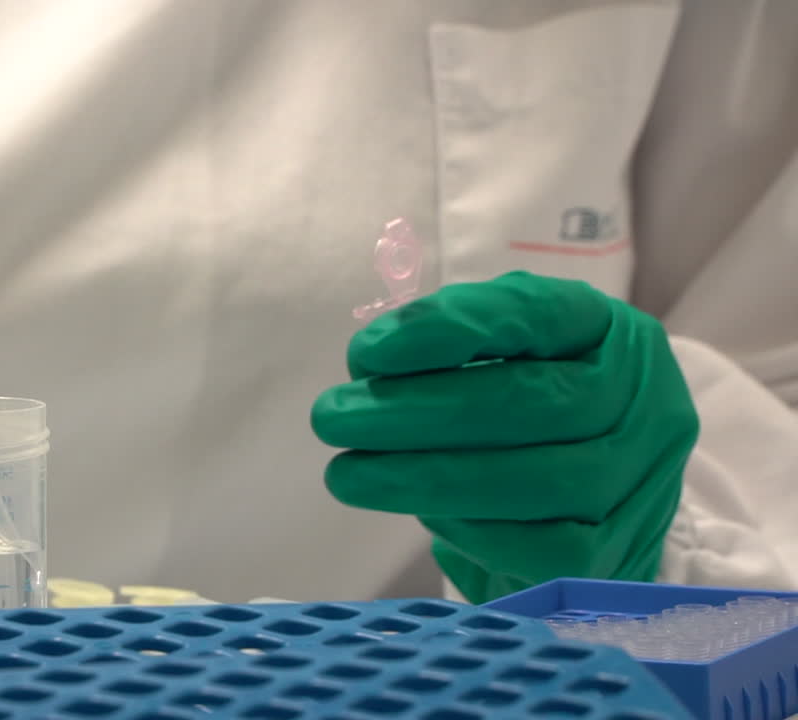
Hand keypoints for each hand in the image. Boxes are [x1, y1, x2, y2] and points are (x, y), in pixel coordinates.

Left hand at [311, 271, 698, 603]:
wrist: (605, 494)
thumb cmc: (535, 406)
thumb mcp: (505, 349)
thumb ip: (446, 341)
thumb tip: (369, 365)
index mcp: (610, 333)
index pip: (536, 315)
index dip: (451, 328)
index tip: (368, 351)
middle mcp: (641, 402)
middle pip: (528, 402)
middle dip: (416, 411)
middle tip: (333, 418)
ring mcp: (637, 481)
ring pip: (533, 481)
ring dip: (424, 478)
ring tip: (348, 474)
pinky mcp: (617, 552)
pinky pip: (540, 546)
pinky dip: (471, 529)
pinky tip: (422, 514)